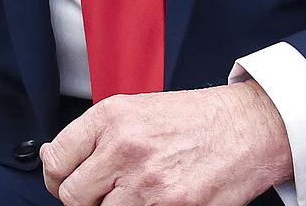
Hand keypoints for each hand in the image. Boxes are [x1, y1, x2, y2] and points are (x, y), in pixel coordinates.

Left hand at [41, 81, 291, 205]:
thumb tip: (58, 159)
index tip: (64, 181)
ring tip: (134, 195)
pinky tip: (154, 201)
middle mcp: (124, 147)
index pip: (56, 160)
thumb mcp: (136, 110)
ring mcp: (148, 181)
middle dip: (83, 200)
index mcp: (110, 118)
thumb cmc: (195, 119)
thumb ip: (97, 136)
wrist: (249, 127)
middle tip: (100, 195)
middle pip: (72, 196)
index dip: (57, 177)